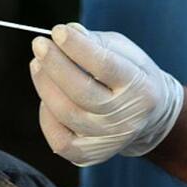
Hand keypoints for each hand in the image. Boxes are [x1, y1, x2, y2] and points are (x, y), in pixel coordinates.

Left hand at [29, 23, 183, 165]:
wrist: (149, 117)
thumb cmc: (130, 75)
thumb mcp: (125, 51)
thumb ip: (95, 41)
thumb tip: (66, 33)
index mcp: (140, 88)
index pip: (105, 66)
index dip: (78, 47)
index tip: (58, 31)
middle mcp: (125, 118)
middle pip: (82, 92)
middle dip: (55, 65)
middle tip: (39, 45)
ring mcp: (106, 140)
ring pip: (66, 113)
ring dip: (45, 85)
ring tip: (37, 64)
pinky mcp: (88, 155)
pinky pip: (58, 138)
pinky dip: (46, 114)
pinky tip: (46, 95)